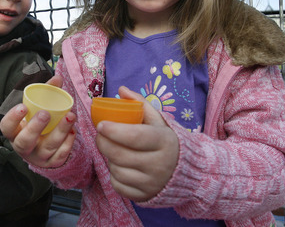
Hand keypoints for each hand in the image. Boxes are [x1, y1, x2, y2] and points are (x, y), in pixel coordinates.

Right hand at [0, 75, 76, 167]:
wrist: (43, 148)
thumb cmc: (37, 122)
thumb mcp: (37, 109)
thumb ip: (46, 92)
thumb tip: (58, 78)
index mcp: (14, 132)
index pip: (6, 127)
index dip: (13, 118)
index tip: (23, 106)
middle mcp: (23, 146)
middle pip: (25, 141)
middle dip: (35, 128)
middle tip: (45, 114)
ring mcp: (37, 156)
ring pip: (47, 148)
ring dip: (60, 132)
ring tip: (70, 116)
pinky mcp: (51, 163)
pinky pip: (59, 157)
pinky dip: (68, 144)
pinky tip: (73, 132)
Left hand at [95, 86, 178, 201]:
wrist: (184, 171)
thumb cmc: (164, 140)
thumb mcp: (158, 120)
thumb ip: (140, 104)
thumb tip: (121, 89)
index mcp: (164, 141)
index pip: (134, 136)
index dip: (113, 130)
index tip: (100, 124)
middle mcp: (159, 164)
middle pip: (120, 154)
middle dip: (103, 143)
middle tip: (100, 135)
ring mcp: (152, 183)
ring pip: (117, 170)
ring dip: (108, 158)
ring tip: (112, 149)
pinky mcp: (144, 196)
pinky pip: (118, 186)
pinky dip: (113, 175)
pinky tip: (118, 165)